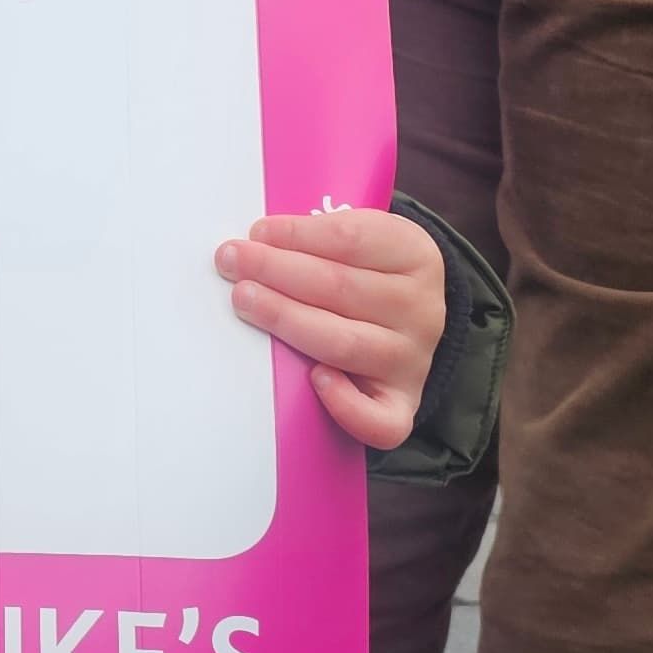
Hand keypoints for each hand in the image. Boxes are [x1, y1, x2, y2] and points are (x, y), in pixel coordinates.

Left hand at [214, 205, 443, 453]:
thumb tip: (256, 242)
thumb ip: (319, 237)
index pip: (351, 239)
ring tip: (244, 300)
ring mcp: (412, 359)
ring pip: (344, 343)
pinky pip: (381, 420)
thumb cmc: (369, 274)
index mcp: (415, 255)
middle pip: (340, 288)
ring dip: (286, 319)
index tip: (257, 232)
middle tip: (231, 260)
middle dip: (276, 271)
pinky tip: (315, 380)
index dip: (298, 234)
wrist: (410, 323)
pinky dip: (347, 405)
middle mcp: (421, 309)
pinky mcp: (402, 403)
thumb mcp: (363, 242)